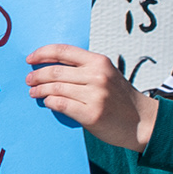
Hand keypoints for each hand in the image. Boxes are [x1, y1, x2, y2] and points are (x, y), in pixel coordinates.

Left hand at [26, 45, 155, 151]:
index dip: (42, 53)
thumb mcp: (107, 75)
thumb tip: (50, 68)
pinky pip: (61, 104)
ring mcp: (95, 95)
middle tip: (29, 80)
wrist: (142, 122)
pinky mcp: (91, 114)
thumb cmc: (121, 99)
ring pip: (56, 88)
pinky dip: (50, 102)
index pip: (63, 51)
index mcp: (99, 61)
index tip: (30, 59)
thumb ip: (84, 69)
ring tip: (34, 92)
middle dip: (37, 75)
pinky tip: (48, 102)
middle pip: (55, 71)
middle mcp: (97, 76)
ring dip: (40, 90)